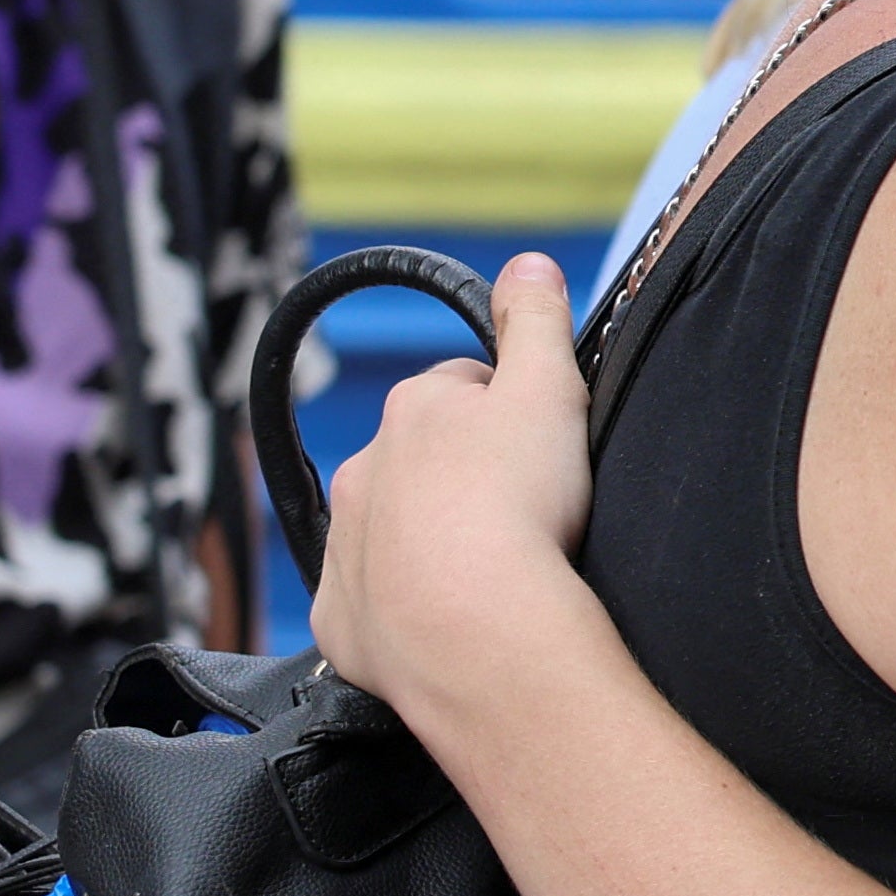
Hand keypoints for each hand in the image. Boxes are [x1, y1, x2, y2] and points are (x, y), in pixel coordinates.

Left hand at [312, 253, 600, 738]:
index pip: (461, 388)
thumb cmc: (518, 506)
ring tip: (495, 570)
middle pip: (420, 459)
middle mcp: (365, 470)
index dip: (506, 410)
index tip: (539, 445)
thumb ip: (537, 321)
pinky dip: (407, 607)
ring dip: (433, 538)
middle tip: (525, 510)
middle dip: (462, 475)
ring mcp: (347, 549)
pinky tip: (455, 619)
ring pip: (392, 529)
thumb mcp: (550, 390)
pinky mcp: (345, 620)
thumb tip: (526, 263)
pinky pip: (374, 603)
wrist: (477, 632)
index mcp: (414, 409)